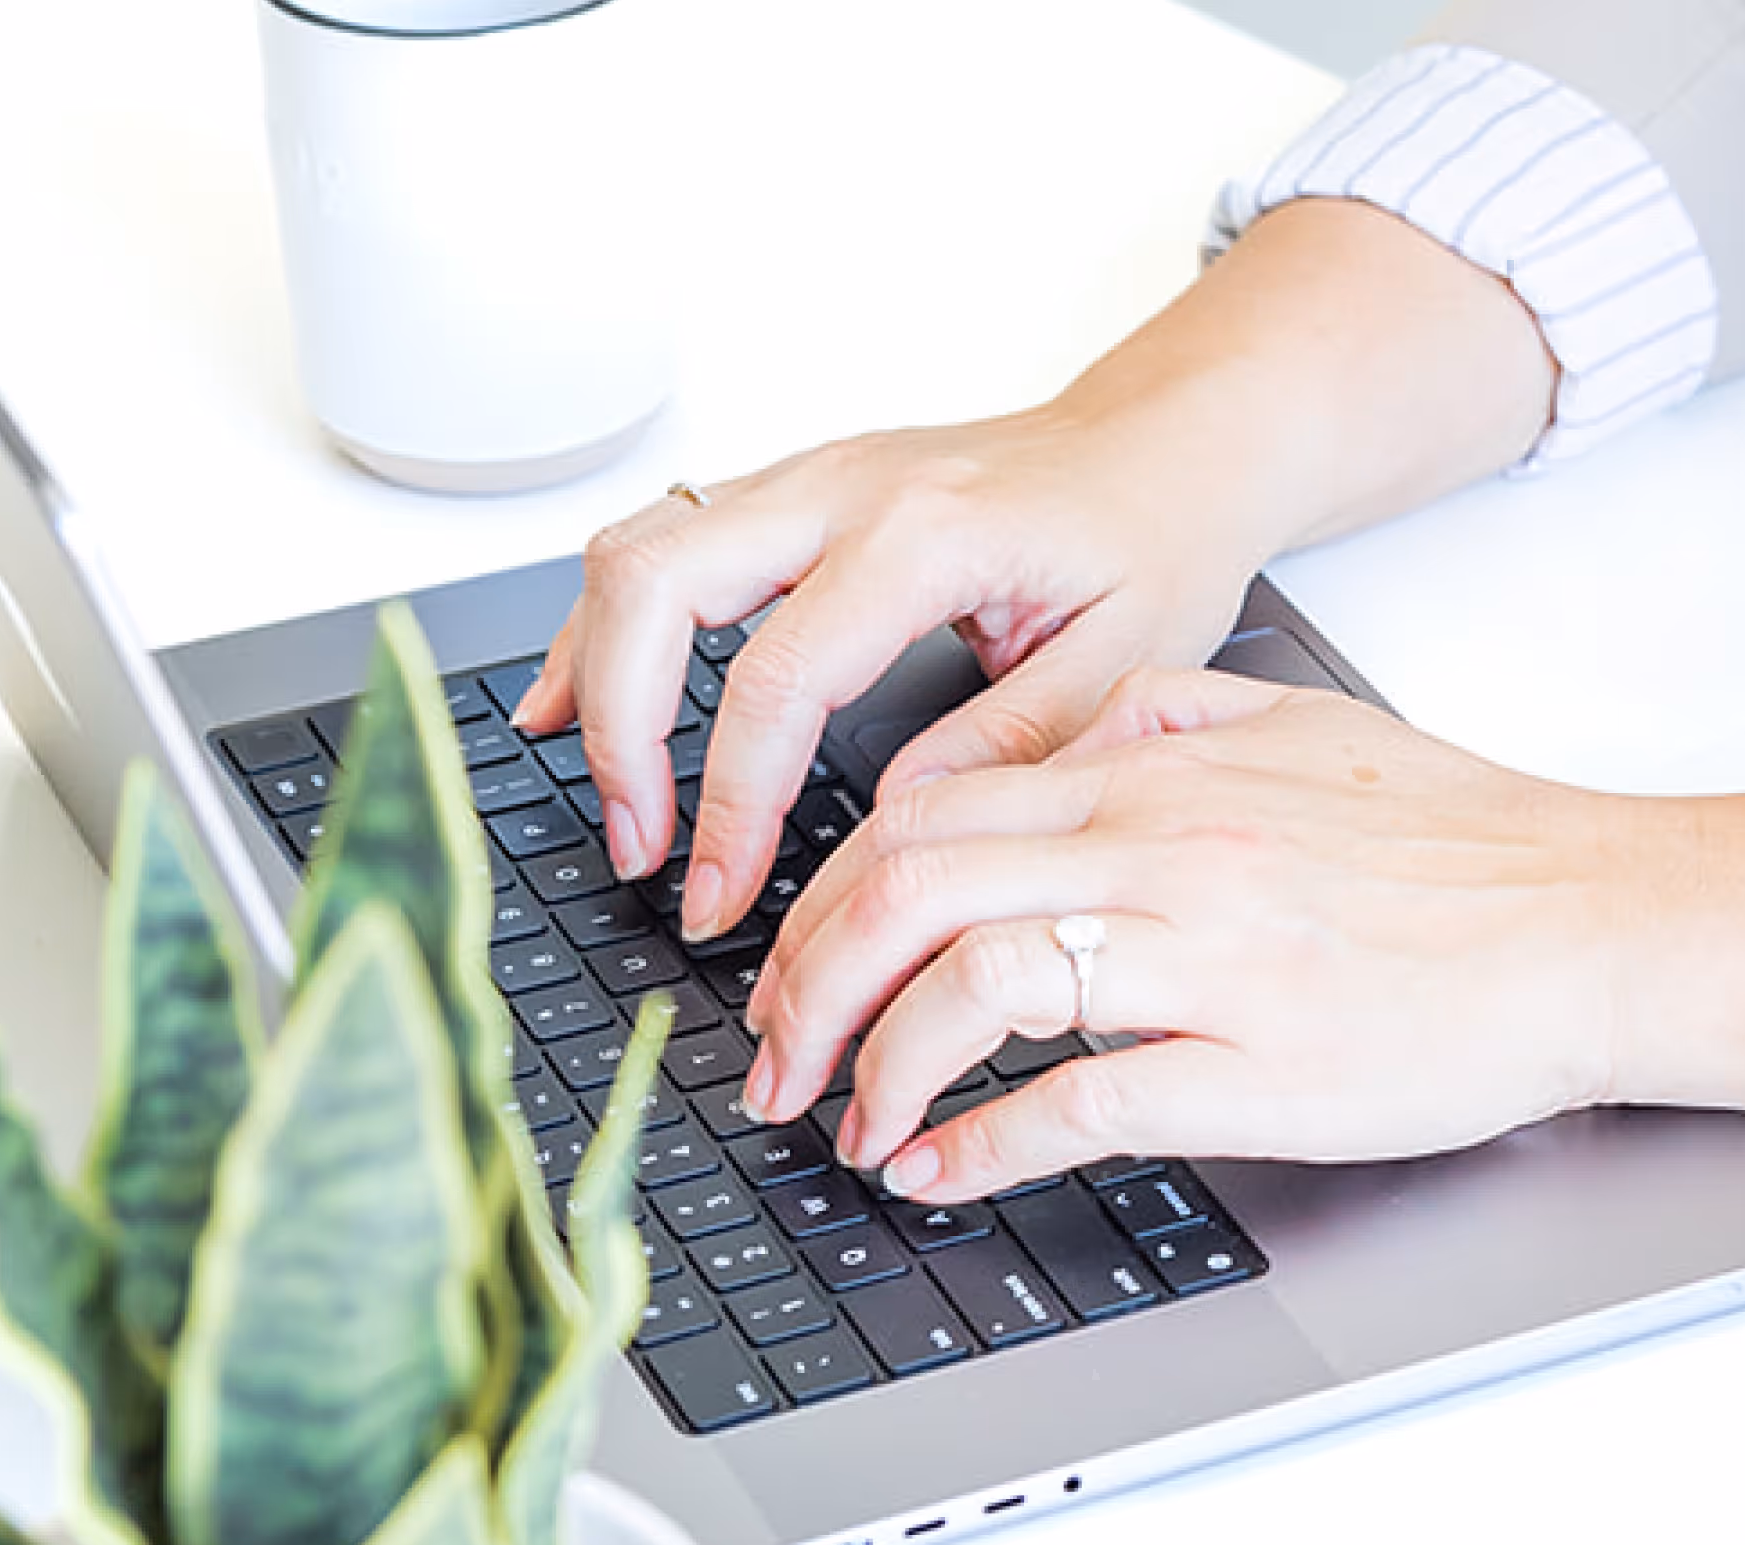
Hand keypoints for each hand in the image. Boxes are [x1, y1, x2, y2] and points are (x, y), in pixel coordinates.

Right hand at [501, 198, 1561, 945]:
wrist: (1163, 446)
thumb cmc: (1152, 541)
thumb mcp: (1125, 664)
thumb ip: (1009, 743)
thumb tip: (895, 829)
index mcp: (926, 535)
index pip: (776, 680)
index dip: (730, 804)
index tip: (717, 898)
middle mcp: (843, 486)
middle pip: (654, 584)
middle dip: (620, 730)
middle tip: (641, 849)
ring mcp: (806, 476)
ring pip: (636, 547)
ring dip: (593, 670)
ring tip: (603, 793)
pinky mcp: (791, 488)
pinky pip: (660, 536)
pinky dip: (609, 621)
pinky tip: (581, 695)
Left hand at [740, 669, 1654, 1201]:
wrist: (1602, 924)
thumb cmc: (1474, 844)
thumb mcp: (1306, 727)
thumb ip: (1177, 719)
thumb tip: (1078, 738)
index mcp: (1163, 775)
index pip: (927, 811)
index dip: (827, 891)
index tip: (802, 956)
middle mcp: (1168, 852)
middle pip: (911, 890)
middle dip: (808, 983)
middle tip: (777, 1058)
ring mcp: (1208, 962)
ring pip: (971, 989)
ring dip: (875, 1065)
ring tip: (849, 1123)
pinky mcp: (1255, 1069)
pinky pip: (1071, 1104)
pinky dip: (976, 1144)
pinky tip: (940, 1169)